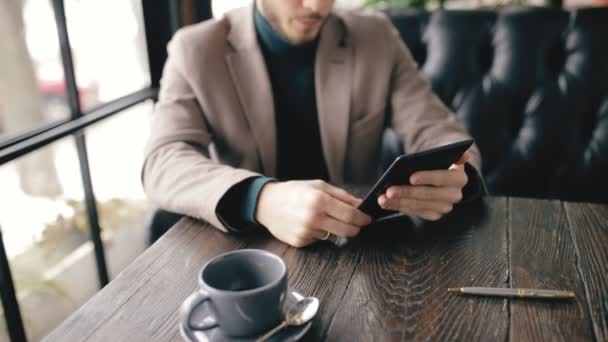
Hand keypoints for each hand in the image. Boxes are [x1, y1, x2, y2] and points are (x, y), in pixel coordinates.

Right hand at [255, 180, 371, 247]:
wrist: (267, 203)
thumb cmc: (294, 192)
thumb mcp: (318, 186)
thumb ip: (342, 196)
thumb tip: (361, 205)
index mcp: (320, 200)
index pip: (351, 215)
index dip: (363, 219)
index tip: (367, 219)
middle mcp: (313, 218)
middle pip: (347, 230)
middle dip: (355, 228)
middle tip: (355, 223)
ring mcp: (306, 232)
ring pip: (334, 236)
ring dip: (334, 229)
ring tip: (323, 218)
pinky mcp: (300, 242)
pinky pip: (319, 240)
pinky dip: (319, 233)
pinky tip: (309, 224)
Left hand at [378, 151, 469, 220]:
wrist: (442, 174)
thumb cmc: (438, 161)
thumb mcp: (445, 154)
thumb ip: (453, 152)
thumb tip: (465, 156)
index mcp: (460, 178)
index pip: (443, 178)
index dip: (428, 177)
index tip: (411, 177)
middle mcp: (455, 196)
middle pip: (428, 194)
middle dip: (407, 192)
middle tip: (389, 190)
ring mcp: (445, 207)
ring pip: (419, 205)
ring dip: (398, 202)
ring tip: (382, 198)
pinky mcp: (434, 215)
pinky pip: (414, 212)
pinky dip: (398, 207)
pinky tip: (385, 203)